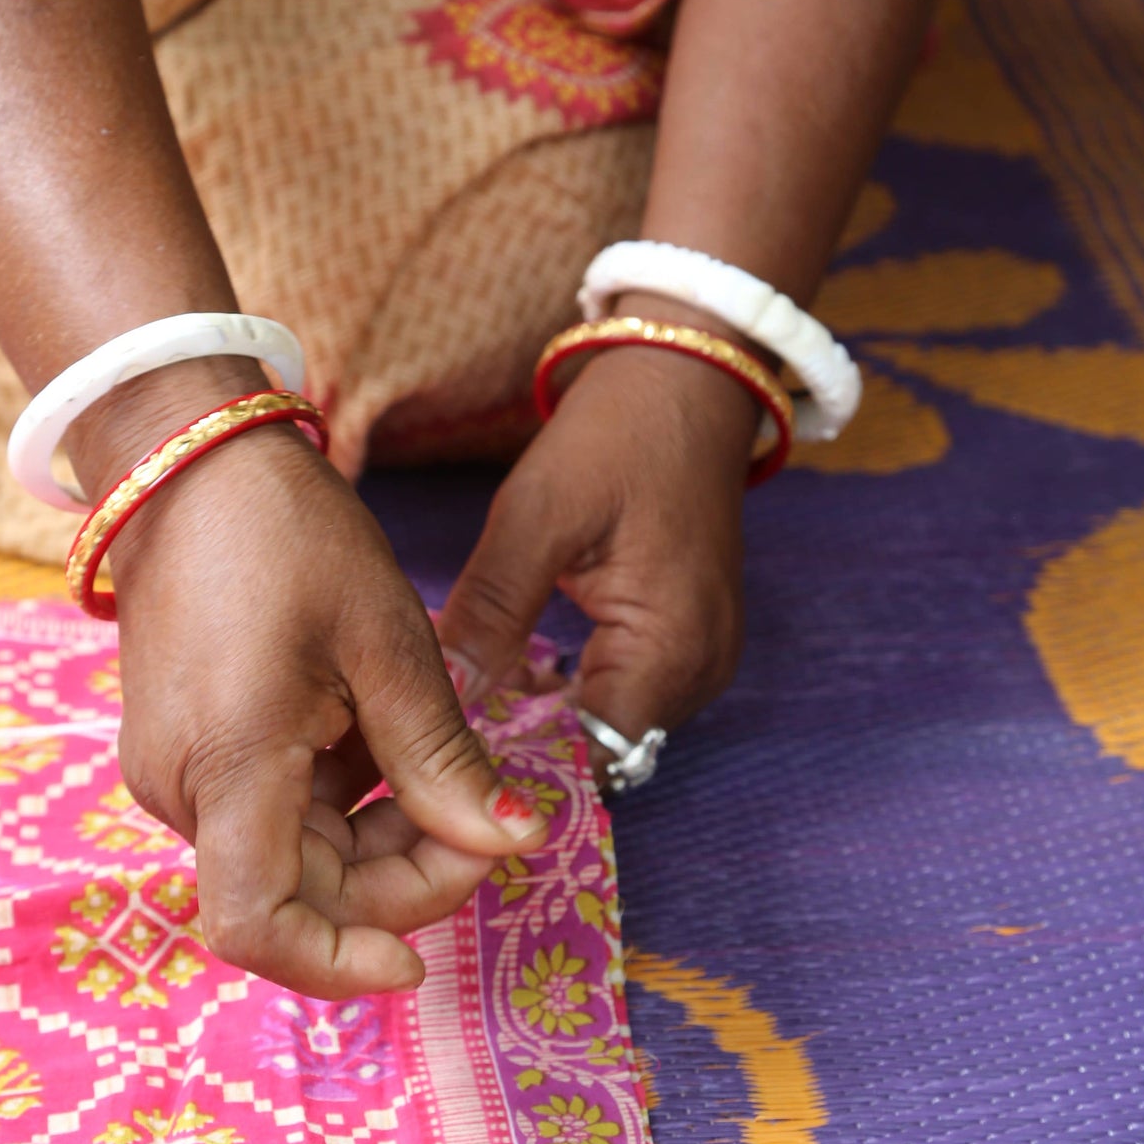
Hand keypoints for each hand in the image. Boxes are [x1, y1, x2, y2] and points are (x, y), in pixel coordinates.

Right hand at [70, 361, 547, 1000]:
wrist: (190, 461)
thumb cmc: (287, 536)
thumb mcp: (388, 645)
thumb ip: (440, 761)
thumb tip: (508, 844)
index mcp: (225, 765)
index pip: (258, 929)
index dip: (339, 965)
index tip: (418, 961)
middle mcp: (181, 788)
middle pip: (295, 897)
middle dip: (397, 883)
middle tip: (485, 822)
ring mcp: (175, 771)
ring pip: (289, 859)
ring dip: (375, 842)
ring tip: (444, 765)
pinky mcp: (186, 750)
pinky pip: (268, 814)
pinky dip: (340, 806)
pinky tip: (384, 744)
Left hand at [438, 329, 755, 762]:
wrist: (686, 381)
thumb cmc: (619, 435)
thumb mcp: (538, 515)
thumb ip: (491, 611)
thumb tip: (443, 692)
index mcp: (671, 648)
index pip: (593, 756)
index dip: (519, 763)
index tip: (446, 752)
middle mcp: (700, 672)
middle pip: (603, 752)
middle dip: (525, 745)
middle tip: (442, 725)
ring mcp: (702, 660)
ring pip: (610, 727)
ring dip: (545, 718)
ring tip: (470, 697)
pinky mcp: (690, 641)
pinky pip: (624, 693)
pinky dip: (571, 690)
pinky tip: (516, 667)